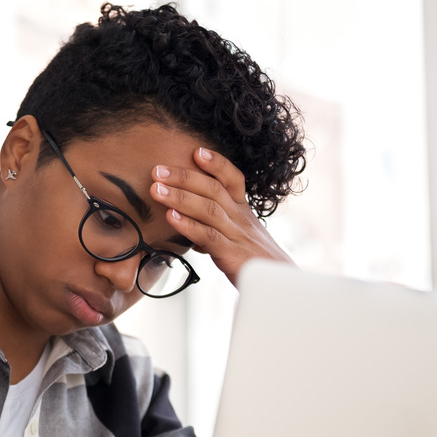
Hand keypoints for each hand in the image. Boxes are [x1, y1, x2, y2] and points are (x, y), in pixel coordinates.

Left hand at [150, 147, 293, 285]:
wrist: (279, 285)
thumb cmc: (254, 261)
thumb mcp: (238, 238)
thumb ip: (216, 229)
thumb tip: (191, 230)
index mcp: (243, 211)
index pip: (233, 179)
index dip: (217, 164)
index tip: (196, 151)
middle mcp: (241, 218)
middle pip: (213, 189)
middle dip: (184, 177)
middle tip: (157, 170)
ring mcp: (237, 234)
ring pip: (209, 209)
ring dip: (180, 197)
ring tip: (156, 189)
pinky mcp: (232, 254)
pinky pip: (208, 235)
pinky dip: (188, 225)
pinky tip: (170, 217)